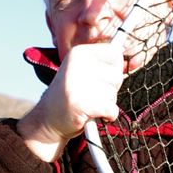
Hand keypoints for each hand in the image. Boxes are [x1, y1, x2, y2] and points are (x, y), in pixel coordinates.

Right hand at [17, 42, 123, 161]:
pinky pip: (112, 110)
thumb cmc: (73, 95)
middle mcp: (77, 64)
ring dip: (106, 103)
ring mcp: (78, 84)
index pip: (115, 53)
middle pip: (117, 76)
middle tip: (91, 94)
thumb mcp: (83, 71)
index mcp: (79, 52)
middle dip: (110, 89)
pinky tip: (93, 115)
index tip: (100, 78)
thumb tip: (125, 57)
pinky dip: (108, 116)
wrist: (48, 120)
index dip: (114, 69)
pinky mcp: (82, 104)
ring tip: (88, 103)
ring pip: (114, 95)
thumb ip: (104, 64)